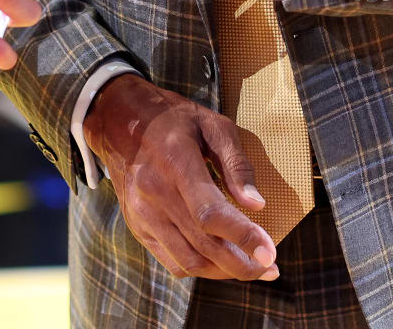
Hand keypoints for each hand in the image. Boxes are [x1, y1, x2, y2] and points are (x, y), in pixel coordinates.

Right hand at [84, 73, 277, 281]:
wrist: (121, 123)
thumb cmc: (175, 120)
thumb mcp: (213, 125)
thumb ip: (237, 164)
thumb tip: (257, 205)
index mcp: (176, 164)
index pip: (211, 214)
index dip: (243, 238)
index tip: (270, 255)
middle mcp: (154, 195)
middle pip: (203, 245)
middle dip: (242, 264)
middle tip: (270, 268)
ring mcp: (142, 215)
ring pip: (188, 261)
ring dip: (223, 272)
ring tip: (251, 268)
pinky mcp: (137, 227)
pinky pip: (172, 261)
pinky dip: (200, 268)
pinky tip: (220, 263)